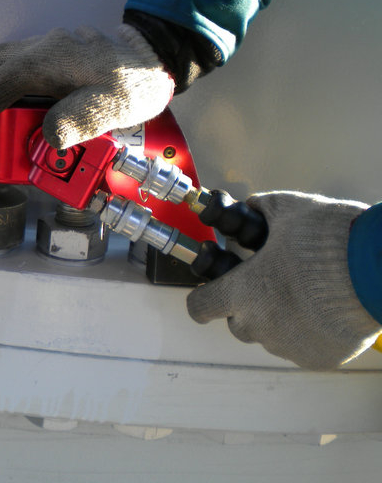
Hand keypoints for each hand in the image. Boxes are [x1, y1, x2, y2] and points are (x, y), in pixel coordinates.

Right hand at [0, 25, 173, 148]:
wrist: (155, 60)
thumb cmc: (133, 86)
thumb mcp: (113, 107)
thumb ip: (80, 120)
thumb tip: (49, 135)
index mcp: (57, 59)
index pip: (12, 75)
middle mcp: (50, 47)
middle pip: (1, 57)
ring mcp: (54, 45)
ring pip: (9, 53)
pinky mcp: (59, 51)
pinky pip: (22, 57)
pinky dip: (4, 70)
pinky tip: (3, 85)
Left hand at [187, 191, 381, 369]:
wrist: (379, 270)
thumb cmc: (329, 240)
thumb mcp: (286, 209)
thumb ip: (260, 210)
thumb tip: (253, 206)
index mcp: (242, 291)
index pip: (199, 307)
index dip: (201, 297)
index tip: (208, 291)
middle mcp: (259, 325)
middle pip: (236, 323)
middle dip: (246, 305)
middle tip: (268, 284)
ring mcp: (289, 346)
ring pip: (270, 336)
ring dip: (276, 319)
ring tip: (303, 293)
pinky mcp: (318, 358)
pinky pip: (301, 347)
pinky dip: (306, 332)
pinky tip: (323, 309)